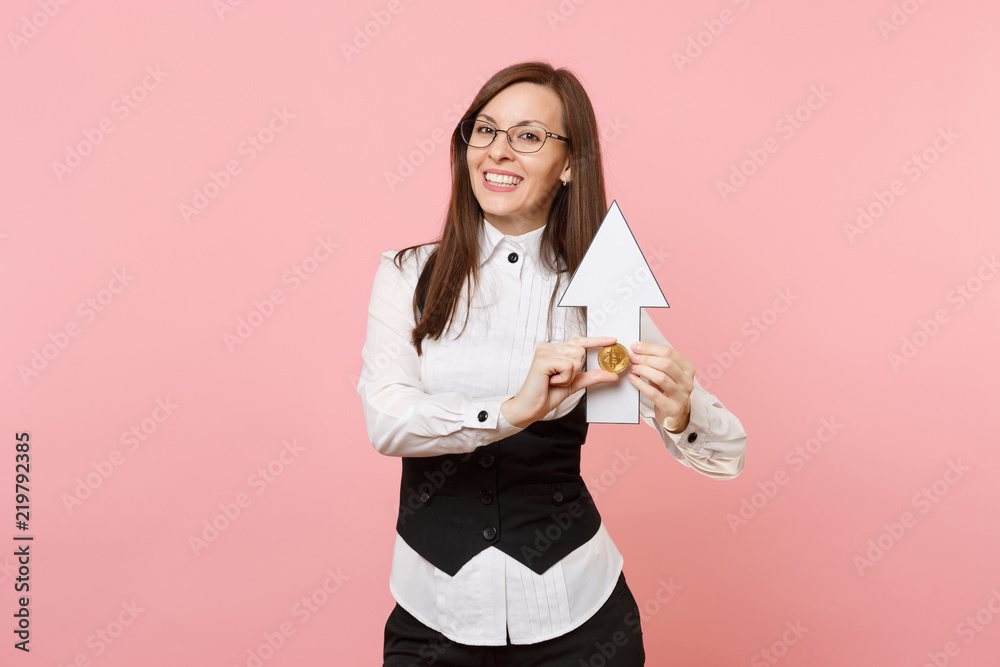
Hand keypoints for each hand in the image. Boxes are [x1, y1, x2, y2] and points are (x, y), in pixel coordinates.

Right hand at [502, 336, 621, 427]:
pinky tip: (551, 381)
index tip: (613, 339)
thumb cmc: (547, 395)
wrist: (530, 408)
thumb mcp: (574, 384)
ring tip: (553, 381)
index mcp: (554, 350)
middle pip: (580, 351)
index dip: (597, 340)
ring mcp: (545, 351)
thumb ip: (592, 377)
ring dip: (569, 376)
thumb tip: (612, 375)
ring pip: (576, 359)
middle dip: (575, 370)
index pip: (579, 341)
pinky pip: (568, 367)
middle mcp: (549, 347)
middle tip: (558, 379)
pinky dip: (564, 379)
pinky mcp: (543, 360)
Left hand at [627, 341, 694, 432]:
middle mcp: (687, 381)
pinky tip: (633, 379)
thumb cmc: (667, 391)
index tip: (635, 346)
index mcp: (688, 369)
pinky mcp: (672, 408)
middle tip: (632, 358)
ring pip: (661, 378)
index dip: (650, 348)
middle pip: (666, 364)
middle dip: (645, 358)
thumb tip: (637, 349)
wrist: (676, 415)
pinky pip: (654, 394)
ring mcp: (682, 395)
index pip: (669, 352)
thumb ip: (657, 362)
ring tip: (632, 368)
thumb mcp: (667, 374)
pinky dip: (641, 384)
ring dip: (643, 370)